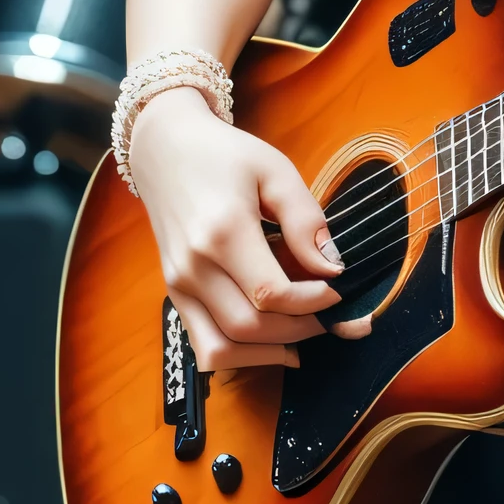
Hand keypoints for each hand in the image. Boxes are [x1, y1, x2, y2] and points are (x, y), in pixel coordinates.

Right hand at [129, 86, 371, 370]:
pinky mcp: (174, 293)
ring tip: (304, 333)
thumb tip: (333, 266)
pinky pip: (204, 344)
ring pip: (222, 350)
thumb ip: (305, 219)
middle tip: (332, 316)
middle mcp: (193, 266)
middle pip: (250, 327)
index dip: (313, 302)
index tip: (339, 290)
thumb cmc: (224, 155)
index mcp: (221, 231)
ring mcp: (178, 284)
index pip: (271, 293)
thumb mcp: (274, 170)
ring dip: (268, 353)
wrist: (164, 149)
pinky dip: (240, 354)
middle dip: (300, 329)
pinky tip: (272, 341)